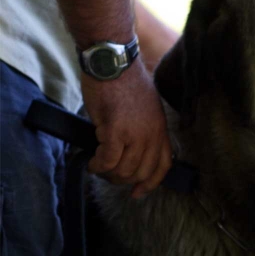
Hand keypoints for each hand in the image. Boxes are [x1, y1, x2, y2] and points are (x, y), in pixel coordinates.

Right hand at [81, 59, 171, 197]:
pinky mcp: (115, 131)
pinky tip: (91, 162)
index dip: (150, 183)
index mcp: (161, 128)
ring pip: (123, 170)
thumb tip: (132, 153)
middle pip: (141, 172)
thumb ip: (145, 130)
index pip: (163, 165)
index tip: (137, 192)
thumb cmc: (123, 82)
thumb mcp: (146, 108)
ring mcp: (135, 133)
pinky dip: (97, 166)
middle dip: (122, 180)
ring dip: (107, 173)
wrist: (112, 62)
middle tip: (107, 174)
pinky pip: (107, 161)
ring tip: (97, 166)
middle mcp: (152, 134)